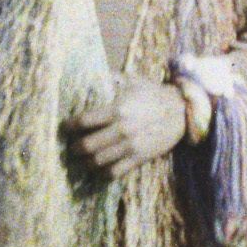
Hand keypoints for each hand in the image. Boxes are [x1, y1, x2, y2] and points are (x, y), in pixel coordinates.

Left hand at [67, 78, 184, 177]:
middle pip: (87, 145)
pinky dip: (103, 173)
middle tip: (70, 147)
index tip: (65, 128)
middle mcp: (122, 129)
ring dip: (85, 163)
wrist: (181, 112)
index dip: (70, 126)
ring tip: (81, 160)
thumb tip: (88, 73)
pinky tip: (98, 169)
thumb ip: (110, 79)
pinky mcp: (139, 158)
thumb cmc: (153, 94)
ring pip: (98, 161)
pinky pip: (115, 172)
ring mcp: (131, 146)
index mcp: (117, 109)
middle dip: (74, 148)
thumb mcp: (132, 81)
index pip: (84, 121)